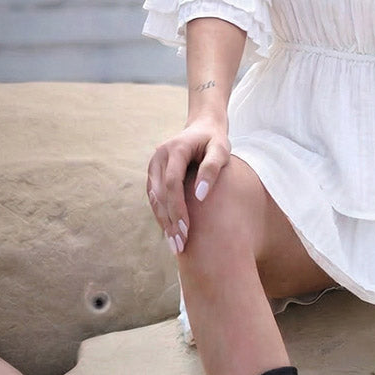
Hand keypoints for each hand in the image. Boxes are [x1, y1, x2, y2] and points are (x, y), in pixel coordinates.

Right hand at [146, 118, 230, 253]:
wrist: (202, 128)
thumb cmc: (215, 140)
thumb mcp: (221, 149)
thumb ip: (212, 168)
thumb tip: (200, 196)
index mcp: (176, 149)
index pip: (172, 183)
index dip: (178, 208)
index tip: (187, 230)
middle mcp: (159, 157)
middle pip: (161, 194)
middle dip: (170, 221)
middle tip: (181, 246)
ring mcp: (154, 166)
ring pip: (154, 199)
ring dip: (164, 223)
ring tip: (176, 245)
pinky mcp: (154, 175)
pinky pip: (155, 198)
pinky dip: (162, 216)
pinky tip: (171, 233)